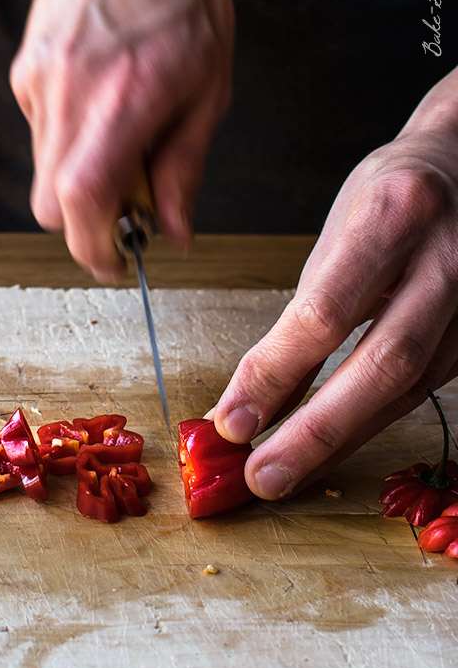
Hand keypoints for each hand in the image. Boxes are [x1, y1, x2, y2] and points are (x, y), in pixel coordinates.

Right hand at [10, 0, 233, 280]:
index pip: (82, 203)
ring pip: (47, 171)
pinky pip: (45, 133)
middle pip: (51, 205)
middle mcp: (69, 96)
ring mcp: (38, 84)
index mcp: (123, 100)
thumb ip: (184, 165)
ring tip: (127, 126)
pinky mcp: (24, 74)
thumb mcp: (209, 85)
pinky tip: (103, 96)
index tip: (118, 261)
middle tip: (134, 199)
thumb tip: (172, 230)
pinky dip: (73, 138)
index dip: (95, 248)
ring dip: (84, 174)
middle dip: (89, 220)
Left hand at [210, 69, 457, 499]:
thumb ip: (306, 306)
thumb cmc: (393, 192)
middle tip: (263, 475)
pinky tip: (333, 443)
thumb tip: (256, 390)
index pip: (327, 310)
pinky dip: (373, 419)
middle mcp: (447, 259)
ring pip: (408, 387)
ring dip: (342, 437)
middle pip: (382, 363)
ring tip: (286, 470)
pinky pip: (424, 388)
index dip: (276, 372)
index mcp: (395, 215)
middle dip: (316, 431)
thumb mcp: (340, 226)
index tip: (232, 418)